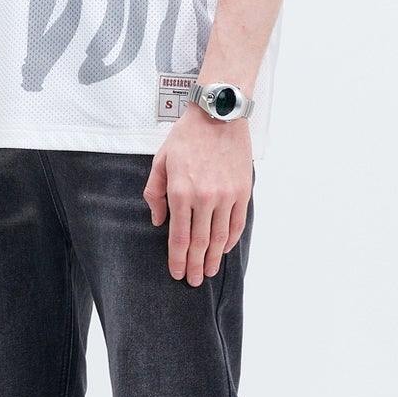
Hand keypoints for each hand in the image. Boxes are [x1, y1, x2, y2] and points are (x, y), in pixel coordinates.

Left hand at [142, 114, 252, 283]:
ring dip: (212, 259)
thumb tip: (159, 221)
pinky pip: (236, 223)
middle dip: (194, 266)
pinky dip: (230, 240)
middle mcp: (204, 197)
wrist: (218, 115)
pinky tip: (222, 250)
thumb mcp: (160, 161)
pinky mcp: (242, 191)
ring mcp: (226, 196)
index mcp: (180, 191)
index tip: (177, 274)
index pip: (178, 237)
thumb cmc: (186, 137)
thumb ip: (155, 193)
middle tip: (193, 281)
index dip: (177, 260)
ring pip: (219, 237)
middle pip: (199, 243)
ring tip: (208, 272)